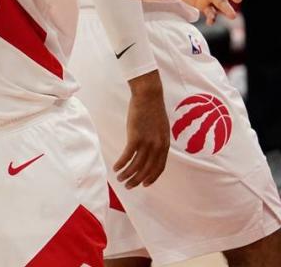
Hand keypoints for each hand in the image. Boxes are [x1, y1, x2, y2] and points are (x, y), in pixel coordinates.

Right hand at [114, 71, 169, 188]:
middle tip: (128, 186)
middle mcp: (157, 146)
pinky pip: (127, 156)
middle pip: (146, 170)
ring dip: (127, 174)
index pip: (159, 168)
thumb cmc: (153, 109)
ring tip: (119, 178)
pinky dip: (121, 164)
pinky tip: (115, 167)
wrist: (148, 96)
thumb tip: (152, 152)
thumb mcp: (161, 128)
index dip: (151, 178)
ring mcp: (146, 143)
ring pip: (136, 166)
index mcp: (165, 144)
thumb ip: (158, 141)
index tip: (144, 184)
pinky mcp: (135, 137)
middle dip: (136, 180)